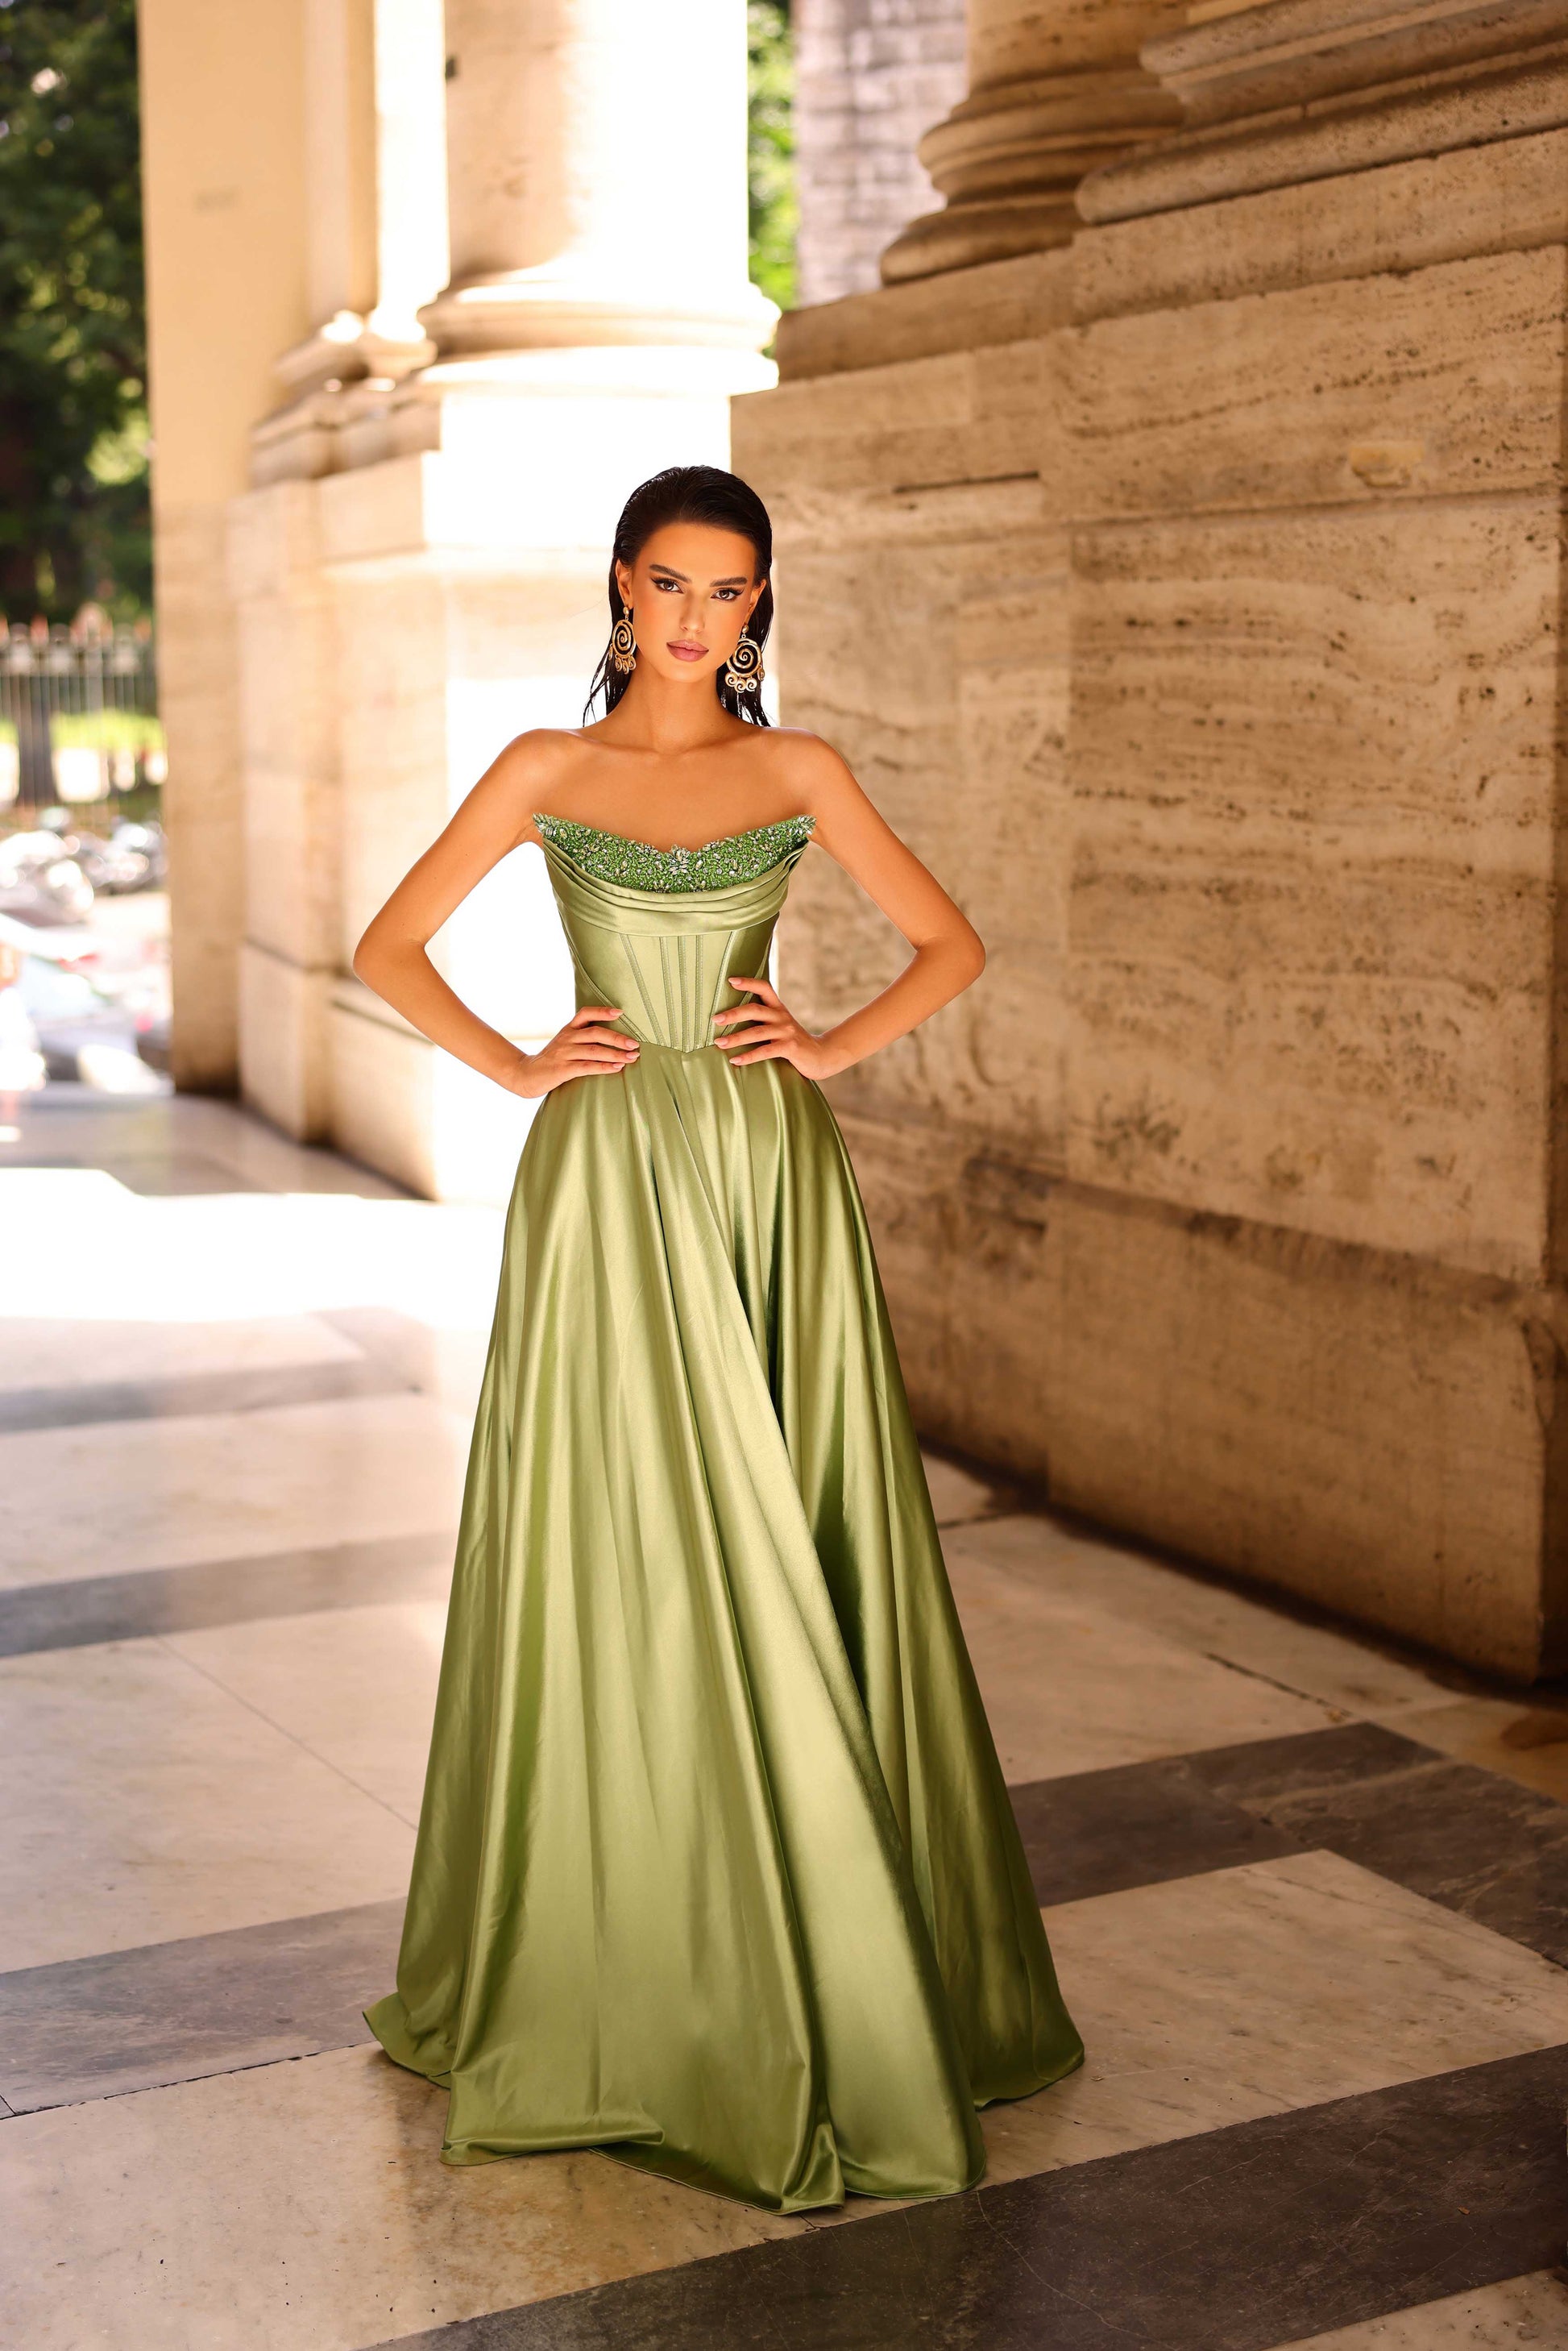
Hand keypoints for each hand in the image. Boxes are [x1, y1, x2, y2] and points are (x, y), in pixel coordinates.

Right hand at [503, 1006, 638, 1097]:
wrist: (527, 1075)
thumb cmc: (552, 1060)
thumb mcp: (564, 1043)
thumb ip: (582, 1038)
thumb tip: (612, 1037)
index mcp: (568, 1029)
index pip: (585, 1014)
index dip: (602, 1012)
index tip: (620, 1013)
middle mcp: (567, 1038)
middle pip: (595, 1033)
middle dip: (617, 1038)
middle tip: (635, 1044)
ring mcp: (564, 1053)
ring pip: (594, 1050)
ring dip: (616, 1054)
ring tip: (632, 1057)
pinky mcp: (562, 1069)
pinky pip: (587, 1067)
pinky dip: (604, 1067)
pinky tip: (617, 1068)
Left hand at [712, 977, 838, 1078]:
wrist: (822, 1056)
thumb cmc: (794, 1042)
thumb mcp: (781, 1026)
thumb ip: (764, 1021)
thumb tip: (734, 1019)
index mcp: (779, 1009)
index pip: (764, 988)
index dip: (748, 982)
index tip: (730, 981)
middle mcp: (782, 1017)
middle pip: (755, 1010)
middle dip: (733, 1014)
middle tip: (715, 1019)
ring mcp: (787, 1032)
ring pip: (757, 1032)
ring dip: (736, 1038)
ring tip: (719, 1043)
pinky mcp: (790, 1048)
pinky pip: (765, 1051)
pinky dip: (748, 1056)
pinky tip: (735, 1060)